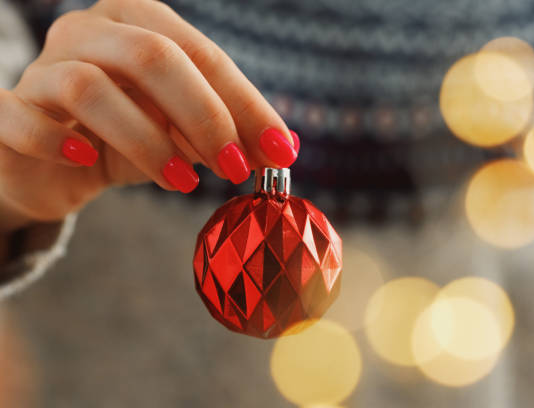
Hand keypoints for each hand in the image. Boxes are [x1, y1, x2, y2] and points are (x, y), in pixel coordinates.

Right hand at [0, 0, 298, 232]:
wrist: (48, 162)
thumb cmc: (121, 139)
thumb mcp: (177, 134)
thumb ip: (218, 135)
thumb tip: (277, 150)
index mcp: (138, 23)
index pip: (203, 55)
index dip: (245, 103)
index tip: (280, 150)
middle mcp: (88, 31)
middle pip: (152, 56)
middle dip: (204, 116)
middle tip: (235, 167)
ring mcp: (41, 66)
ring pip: (90, 86)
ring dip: (147, 139)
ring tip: (182, 182)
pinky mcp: (5, 108)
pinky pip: (19, 115)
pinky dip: (55, 139)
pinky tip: (87, 162)